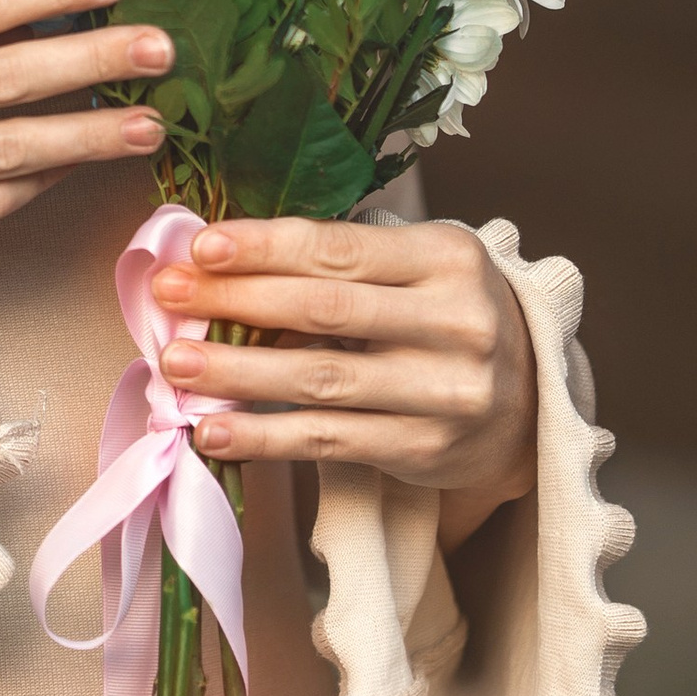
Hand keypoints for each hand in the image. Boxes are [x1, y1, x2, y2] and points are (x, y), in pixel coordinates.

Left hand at [151, 215, 535, 550]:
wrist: (530, 403)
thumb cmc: (447, 316)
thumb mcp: (418, 267)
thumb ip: (341, 260)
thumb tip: (222, 257)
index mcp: (449, 258)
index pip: (340, 249)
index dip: (265, 246)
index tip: (200, 246)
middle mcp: (458, 322)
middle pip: (325, 310)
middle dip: (236, 299)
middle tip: (166, 295)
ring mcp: (446, 392)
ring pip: (321, 380)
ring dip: (237, 370)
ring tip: (174, 363)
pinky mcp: (426, 449)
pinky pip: (329, 441)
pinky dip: (264, 437)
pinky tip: (212, 428)